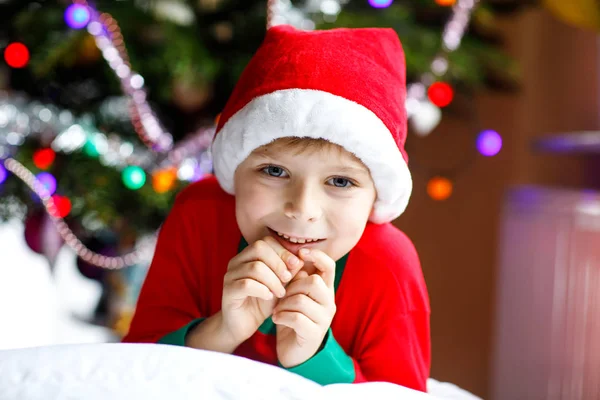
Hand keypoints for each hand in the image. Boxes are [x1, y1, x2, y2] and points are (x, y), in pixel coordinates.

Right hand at [221, 236, 303, 344]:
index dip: (283, 251)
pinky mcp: (228, 291)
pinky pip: (246, 284)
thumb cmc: (263, 302)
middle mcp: (236, 262)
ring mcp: (230, 275)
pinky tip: (269, 297)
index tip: (296, 265)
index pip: (265, 241)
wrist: (243, 325)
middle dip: (278, 263)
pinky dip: (262, 290)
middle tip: (288, 279)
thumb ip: (288, 271)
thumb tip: (301, 259)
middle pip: (259, 248)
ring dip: (273, 280)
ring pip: (255, 267)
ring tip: (281, 293)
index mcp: (248, 255)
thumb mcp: (280, 284)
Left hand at [273, 248, 336, 367]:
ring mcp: (323, 319)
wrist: (293, 351)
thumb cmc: (292, 318)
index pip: (329, 266)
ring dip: (284, 304)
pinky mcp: (314, 334)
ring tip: (277, 309)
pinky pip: (297, 318)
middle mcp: (329, 302)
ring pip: (302, 300)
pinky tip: (276, 319)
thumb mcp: (294, 294)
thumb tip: (293, 256)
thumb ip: (297, 278)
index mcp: (325, 290)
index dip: (316, 255)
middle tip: (281, 295)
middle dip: (292, 286)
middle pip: (314, 282)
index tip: (300, 253)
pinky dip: (282, 316)